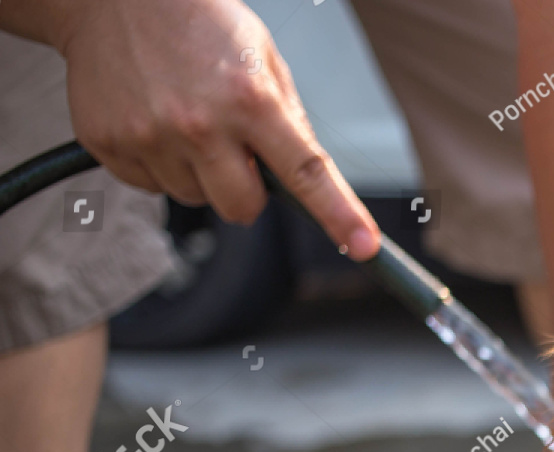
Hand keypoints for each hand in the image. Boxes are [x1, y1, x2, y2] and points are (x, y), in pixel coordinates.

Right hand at [50, 0, 378, 258]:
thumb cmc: (198, 22)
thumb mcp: (262, 57)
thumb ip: (289, 120)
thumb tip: (308, 180)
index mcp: (251, 99)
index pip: (306, 172)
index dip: (339, 214)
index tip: (363, 246)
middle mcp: (200, 123)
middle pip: (243, 209)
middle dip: (248, 191)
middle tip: (235, 149)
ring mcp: (150, 136)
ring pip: (195, 199)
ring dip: (199, 173)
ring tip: (186, 119)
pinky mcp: (108, 143)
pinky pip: (150, 186)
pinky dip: (158, 164)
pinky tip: (154, 119)